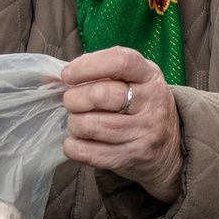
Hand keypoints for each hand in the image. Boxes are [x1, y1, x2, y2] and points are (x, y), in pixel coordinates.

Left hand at [58, 47, 181, 203]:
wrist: (170, 149)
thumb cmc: (139, 106)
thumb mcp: (129, 81)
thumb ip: (94, 73)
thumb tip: (48, 78)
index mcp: (150, 75)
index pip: (120, 61)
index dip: (87, 66)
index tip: (67, 75)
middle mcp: (152, 102)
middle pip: (101, 95)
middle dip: (74, 98)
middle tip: (72, 102)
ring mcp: (144, 132)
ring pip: (91, 125)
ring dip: (74, 123)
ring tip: (78, 121)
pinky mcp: (132, 157)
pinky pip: (88, 153)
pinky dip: (73, 146)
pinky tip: (78, 141)